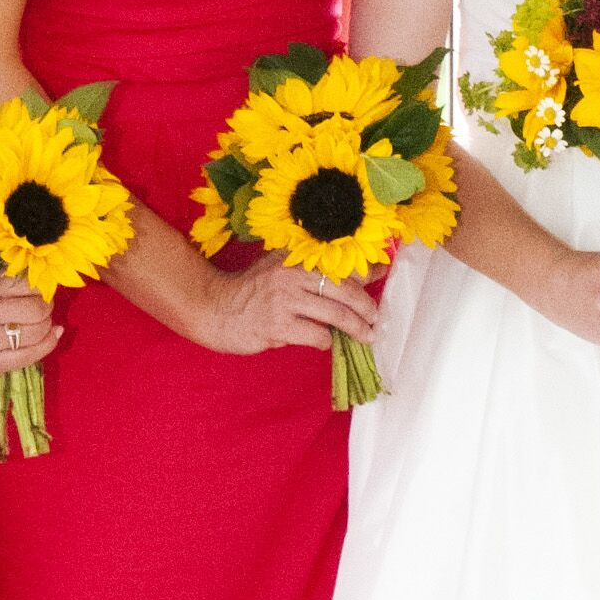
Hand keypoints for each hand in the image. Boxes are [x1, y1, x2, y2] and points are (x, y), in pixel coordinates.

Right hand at [193, 254, 384, 360]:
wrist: (216, 307)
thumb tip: (357, 273)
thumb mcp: (280, 267)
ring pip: (335, 314)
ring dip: (355, 328)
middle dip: (366, 306)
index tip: (384, 273)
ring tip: (366, 335)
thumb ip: (311, 269)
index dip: (367, 270)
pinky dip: (326, 341)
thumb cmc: (252, 290)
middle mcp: (293, 274)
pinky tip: (325, 341)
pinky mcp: (278, 326)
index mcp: (297, 258)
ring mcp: (285, 300)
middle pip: (345, 289)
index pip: (340, 262)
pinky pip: (316, 335)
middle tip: (376, 319)